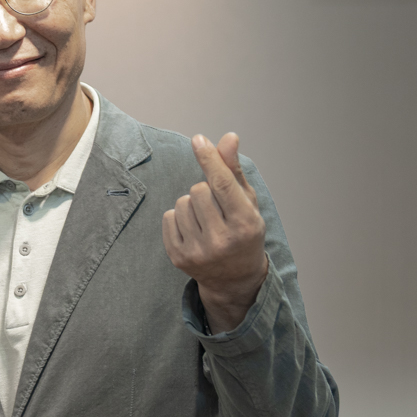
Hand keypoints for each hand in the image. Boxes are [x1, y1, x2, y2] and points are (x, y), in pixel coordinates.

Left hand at [161, 133, 268, 333]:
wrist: (234, 278)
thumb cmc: (244, 233)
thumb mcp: (248, 203)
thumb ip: (234, 170)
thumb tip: (228, 138)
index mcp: (245, 224)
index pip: (222, 184)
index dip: (209, 159)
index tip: (198, 139)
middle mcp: (221, 239)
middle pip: (198, 190)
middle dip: (205, 192)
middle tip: (217, 209)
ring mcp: (198, 251)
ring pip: (181, 203)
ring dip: (191, 205)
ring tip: (206, 220)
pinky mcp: (178, 257)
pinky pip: (168, 217)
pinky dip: (179, 218)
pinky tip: (194, 230)